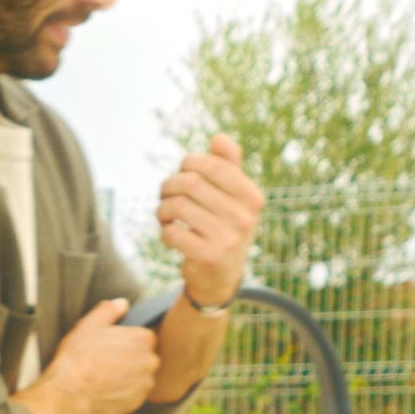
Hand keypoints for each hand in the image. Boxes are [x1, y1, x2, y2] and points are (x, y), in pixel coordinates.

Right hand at [25, 296, 162, 413]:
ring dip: (126, 377)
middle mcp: (149, 362)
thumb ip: (109, 311)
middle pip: (144, 357)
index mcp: (142, 339)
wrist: (68, 397)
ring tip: (102, 378)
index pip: (143, 336)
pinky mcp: (135, 405)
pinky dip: (121, 393)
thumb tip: (122, 303)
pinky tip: (103, 391)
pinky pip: (132, 395)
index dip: (126, 340)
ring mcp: (144, 385)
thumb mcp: (88, 326)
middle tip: (104, 362)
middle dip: (129, 359)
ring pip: (139, 377)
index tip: (111, 346)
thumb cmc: (77, 359)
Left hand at [157, 135, 265, 309]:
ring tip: (163, 214)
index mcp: (252, 197)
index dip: (190, 162)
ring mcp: (228, 239)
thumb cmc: (223, 227)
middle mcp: (244, 217)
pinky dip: (164, 231)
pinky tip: (170, 234)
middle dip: (169, 185)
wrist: (221, 276)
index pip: (214, 165)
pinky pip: (172, 232)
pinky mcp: (208, 257)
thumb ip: (228, 166)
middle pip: (191, 183)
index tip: (182, 170)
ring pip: (178, 207)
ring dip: (162, 208)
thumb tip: (219, 138)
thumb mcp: (232, 197)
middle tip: (164, 193)